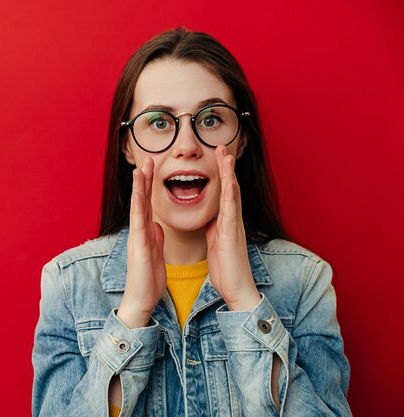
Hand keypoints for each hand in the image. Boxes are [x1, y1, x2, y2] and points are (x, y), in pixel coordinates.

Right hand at [117, 157, 165, 328]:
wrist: (141, 299)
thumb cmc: (148, 278)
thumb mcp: (155, 252)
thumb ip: (155, 236)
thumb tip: (157, 224)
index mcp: (146, 232)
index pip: (149, 204)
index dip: (151, 185)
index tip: (154, 168)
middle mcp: (139, 231)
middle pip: (142, 200)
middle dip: (144, 179)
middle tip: (147, 159)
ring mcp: (137, 237)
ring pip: (137, 207)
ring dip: (138, 187)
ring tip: (140, 169)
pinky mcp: (138, 245)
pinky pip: (138, 222)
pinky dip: (139, 206)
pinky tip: (139, 194)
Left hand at [205, 146, 259, 310]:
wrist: (237, 289)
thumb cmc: (226, 268)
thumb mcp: (215, 243)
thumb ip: (213, 228)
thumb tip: (210, 217)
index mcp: (225, 222)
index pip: (223, 193)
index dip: (220, 175)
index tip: (216, 157)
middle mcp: (232, 220)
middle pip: (230, 187)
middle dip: (226, 167)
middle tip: (222, 146)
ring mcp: (234, 225)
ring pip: (232, 194)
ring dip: (229, 174)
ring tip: (226, 155)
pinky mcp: (232, 234)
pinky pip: (231, 211)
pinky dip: (230, 195)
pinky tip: (229, 182)